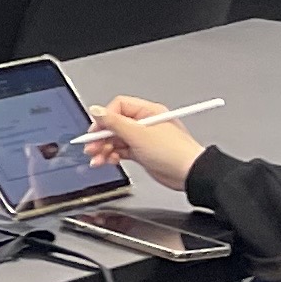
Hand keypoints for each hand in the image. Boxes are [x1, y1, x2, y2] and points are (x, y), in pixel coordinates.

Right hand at [89, 96, 204, 189]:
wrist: (189, 173)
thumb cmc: (174, 152)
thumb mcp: (138, 134)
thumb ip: (114, 122)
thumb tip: (96, 111)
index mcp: (147, 112)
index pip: (117, 108)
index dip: (104, 119)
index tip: (96, 131)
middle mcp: (144, 123)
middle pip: (114, 125)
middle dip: (101, 137)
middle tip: (92, 147)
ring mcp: (143, 139)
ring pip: (115, 140)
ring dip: (104, 149)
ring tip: (97, 159)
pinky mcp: (142, 152)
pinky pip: (121, 151)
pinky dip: (111, 156)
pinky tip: (106, 161)